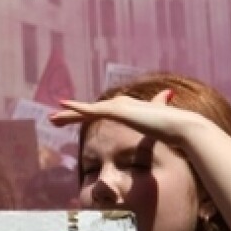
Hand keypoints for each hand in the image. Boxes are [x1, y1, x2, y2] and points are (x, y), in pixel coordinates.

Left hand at [48, 90, 197, 147]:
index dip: (83, 115)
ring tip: (50, 119)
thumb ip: (159, 114)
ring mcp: (117, 106)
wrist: (179, 127)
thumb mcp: (158, 126)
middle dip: (70, 115)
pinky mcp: (117, 111)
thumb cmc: (172, 129)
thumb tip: (168, 101)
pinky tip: (62, 106)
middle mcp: (120, 104)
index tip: (68, 119)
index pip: (99, 113)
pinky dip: (76, 108)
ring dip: (67, 114)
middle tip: (53, 118)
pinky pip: (91, 110)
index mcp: (126, 109)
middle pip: (89, 111)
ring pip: (86, 111)